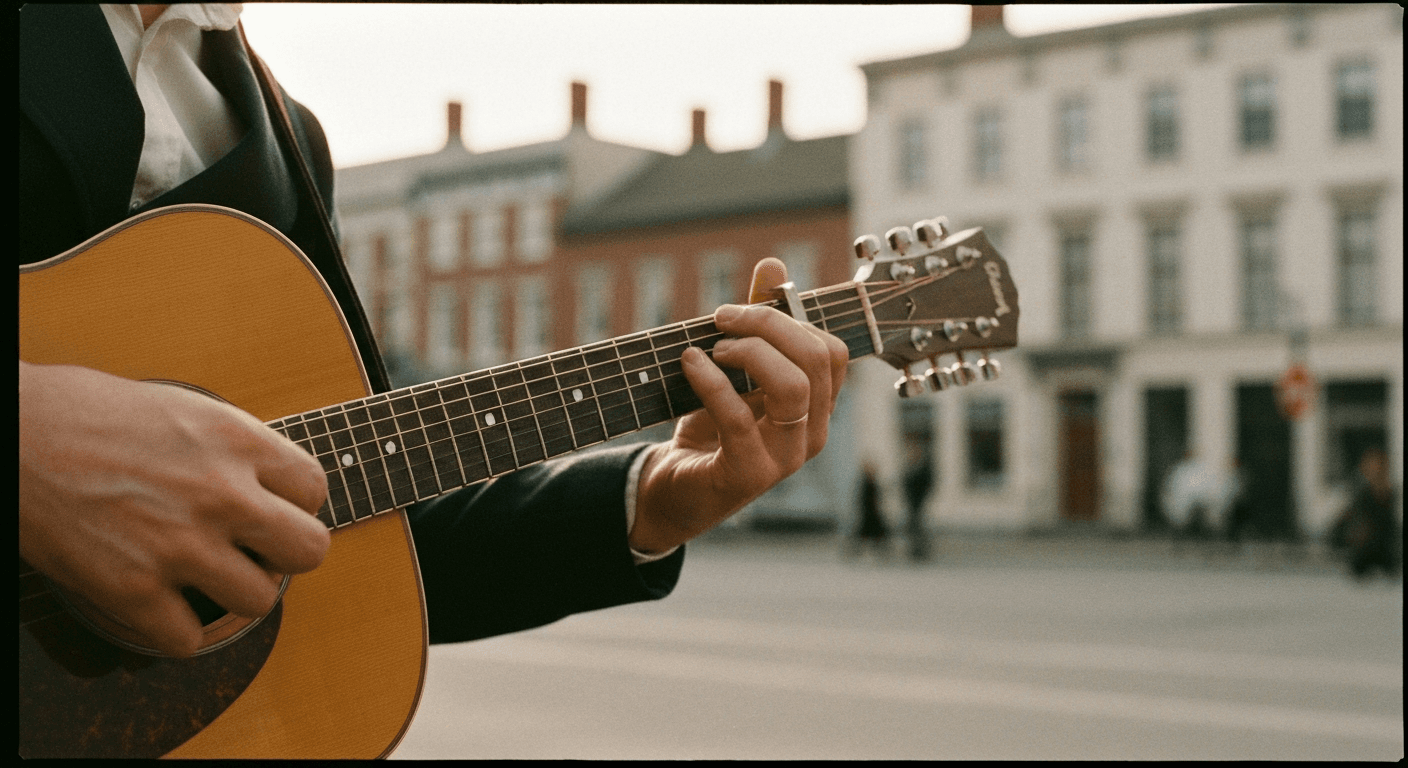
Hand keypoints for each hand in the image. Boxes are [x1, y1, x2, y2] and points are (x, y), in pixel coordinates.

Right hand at [19, 362, 329, 656]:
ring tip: (206, 576)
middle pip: (310, 550)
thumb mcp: (186, 409)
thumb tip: (272, 484)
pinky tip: (161, 605)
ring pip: (260, 600)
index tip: (269, 508)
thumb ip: (237, 449)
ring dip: (235, 593)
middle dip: (285, 554)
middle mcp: (222, 494)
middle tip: (254, 549)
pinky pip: (189, 640)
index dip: (294, 504)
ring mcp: (181, 545)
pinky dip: (176, 631)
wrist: (14, 435)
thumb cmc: (88, 413)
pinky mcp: (133, 589)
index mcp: (239, 442)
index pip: (315, 489)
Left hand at [630, 259, 848, 552]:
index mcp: (816, 406)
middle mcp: (811, 432)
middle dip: (767, 325)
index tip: (740, 310)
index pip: (831, 351)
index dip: (789, 318)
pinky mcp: (749, 475)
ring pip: (792, 387)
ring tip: (712, 348)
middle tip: (721, 319)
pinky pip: (740, 418)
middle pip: (815, 360)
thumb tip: (773, 265)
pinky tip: (689, 363)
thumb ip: (757, 322)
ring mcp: (785, 458)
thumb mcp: (735, 370)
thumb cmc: (710, 427)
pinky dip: (711, 381)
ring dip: (748, 353)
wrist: (672, 489)